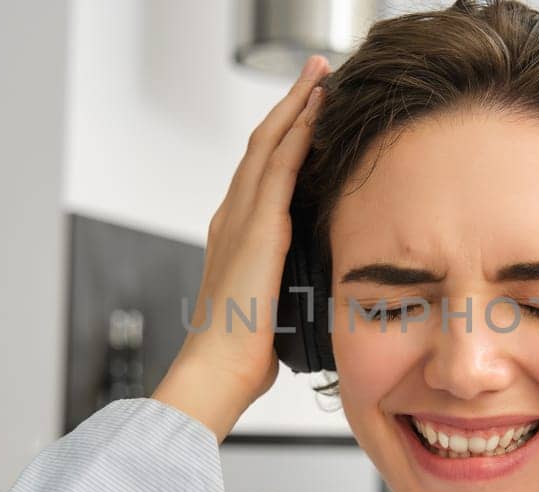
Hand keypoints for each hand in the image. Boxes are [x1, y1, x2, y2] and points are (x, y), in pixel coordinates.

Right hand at [153, 55, 330, 441]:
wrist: (218, 370)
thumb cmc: (245, 354)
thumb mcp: (277, 307)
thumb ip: (293, 284)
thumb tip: (321, 289)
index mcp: (236, 237)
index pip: (262, 173)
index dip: (285, 137)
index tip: (309, 111)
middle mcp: (232, 218)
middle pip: (263, 145)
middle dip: (291, 106)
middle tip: (315, 73)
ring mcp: (240, 219)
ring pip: (268, 144)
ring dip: (296, 106)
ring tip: (319, 75)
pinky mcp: (257, 228)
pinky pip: (278, 166)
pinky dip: (297, 132)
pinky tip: (316, 109)